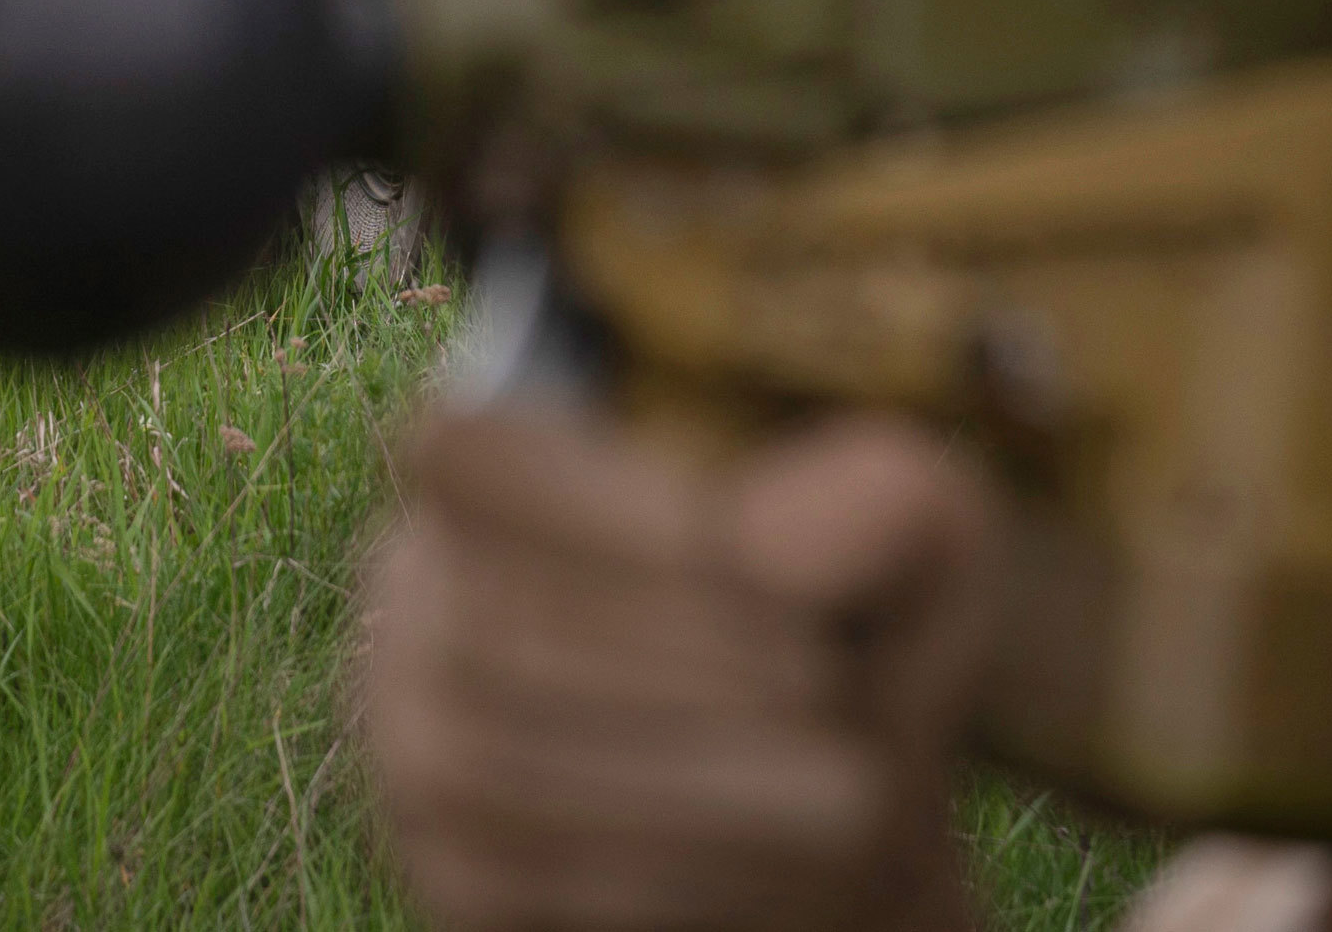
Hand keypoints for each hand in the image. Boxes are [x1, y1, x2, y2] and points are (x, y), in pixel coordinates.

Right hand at [357, 405, 1004, 931]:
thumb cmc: (867, 643)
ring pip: (494, 760)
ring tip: (848, 797)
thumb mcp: (917, 550)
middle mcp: (419, 591)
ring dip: (695, 785)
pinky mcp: (448, 876)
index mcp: (504, 464)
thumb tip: (771, 546)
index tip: (753, 557)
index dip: (604, 512)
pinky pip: (512, 879)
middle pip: (490, 619)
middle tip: (831, 694)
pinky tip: (778, 868)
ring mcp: (414, 743)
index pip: (463, 451)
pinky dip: (666, 876)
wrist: (849, 814)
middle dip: (682, 664)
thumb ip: (880, 503)